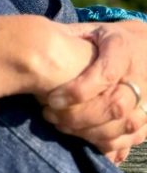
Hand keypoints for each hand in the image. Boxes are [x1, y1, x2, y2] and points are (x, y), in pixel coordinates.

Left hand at [41, 19, 146, 161]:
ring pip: (125, 125)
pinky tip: (85, 139)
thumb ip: (69, 36)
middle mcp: (139, 77)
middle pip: (115, 105)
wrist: (145, 47)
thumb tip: (37, 43)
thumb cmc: (108, 38)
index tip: (51, 99)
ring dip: (91, 132)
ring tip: (62, 126)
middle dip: (80, 116)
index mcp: (122, 50)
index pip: (105, 75)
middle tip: (50, 115)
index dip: (78, 91)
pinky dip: (110, 143)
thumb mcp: (90, 29)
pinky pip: (134, 136)